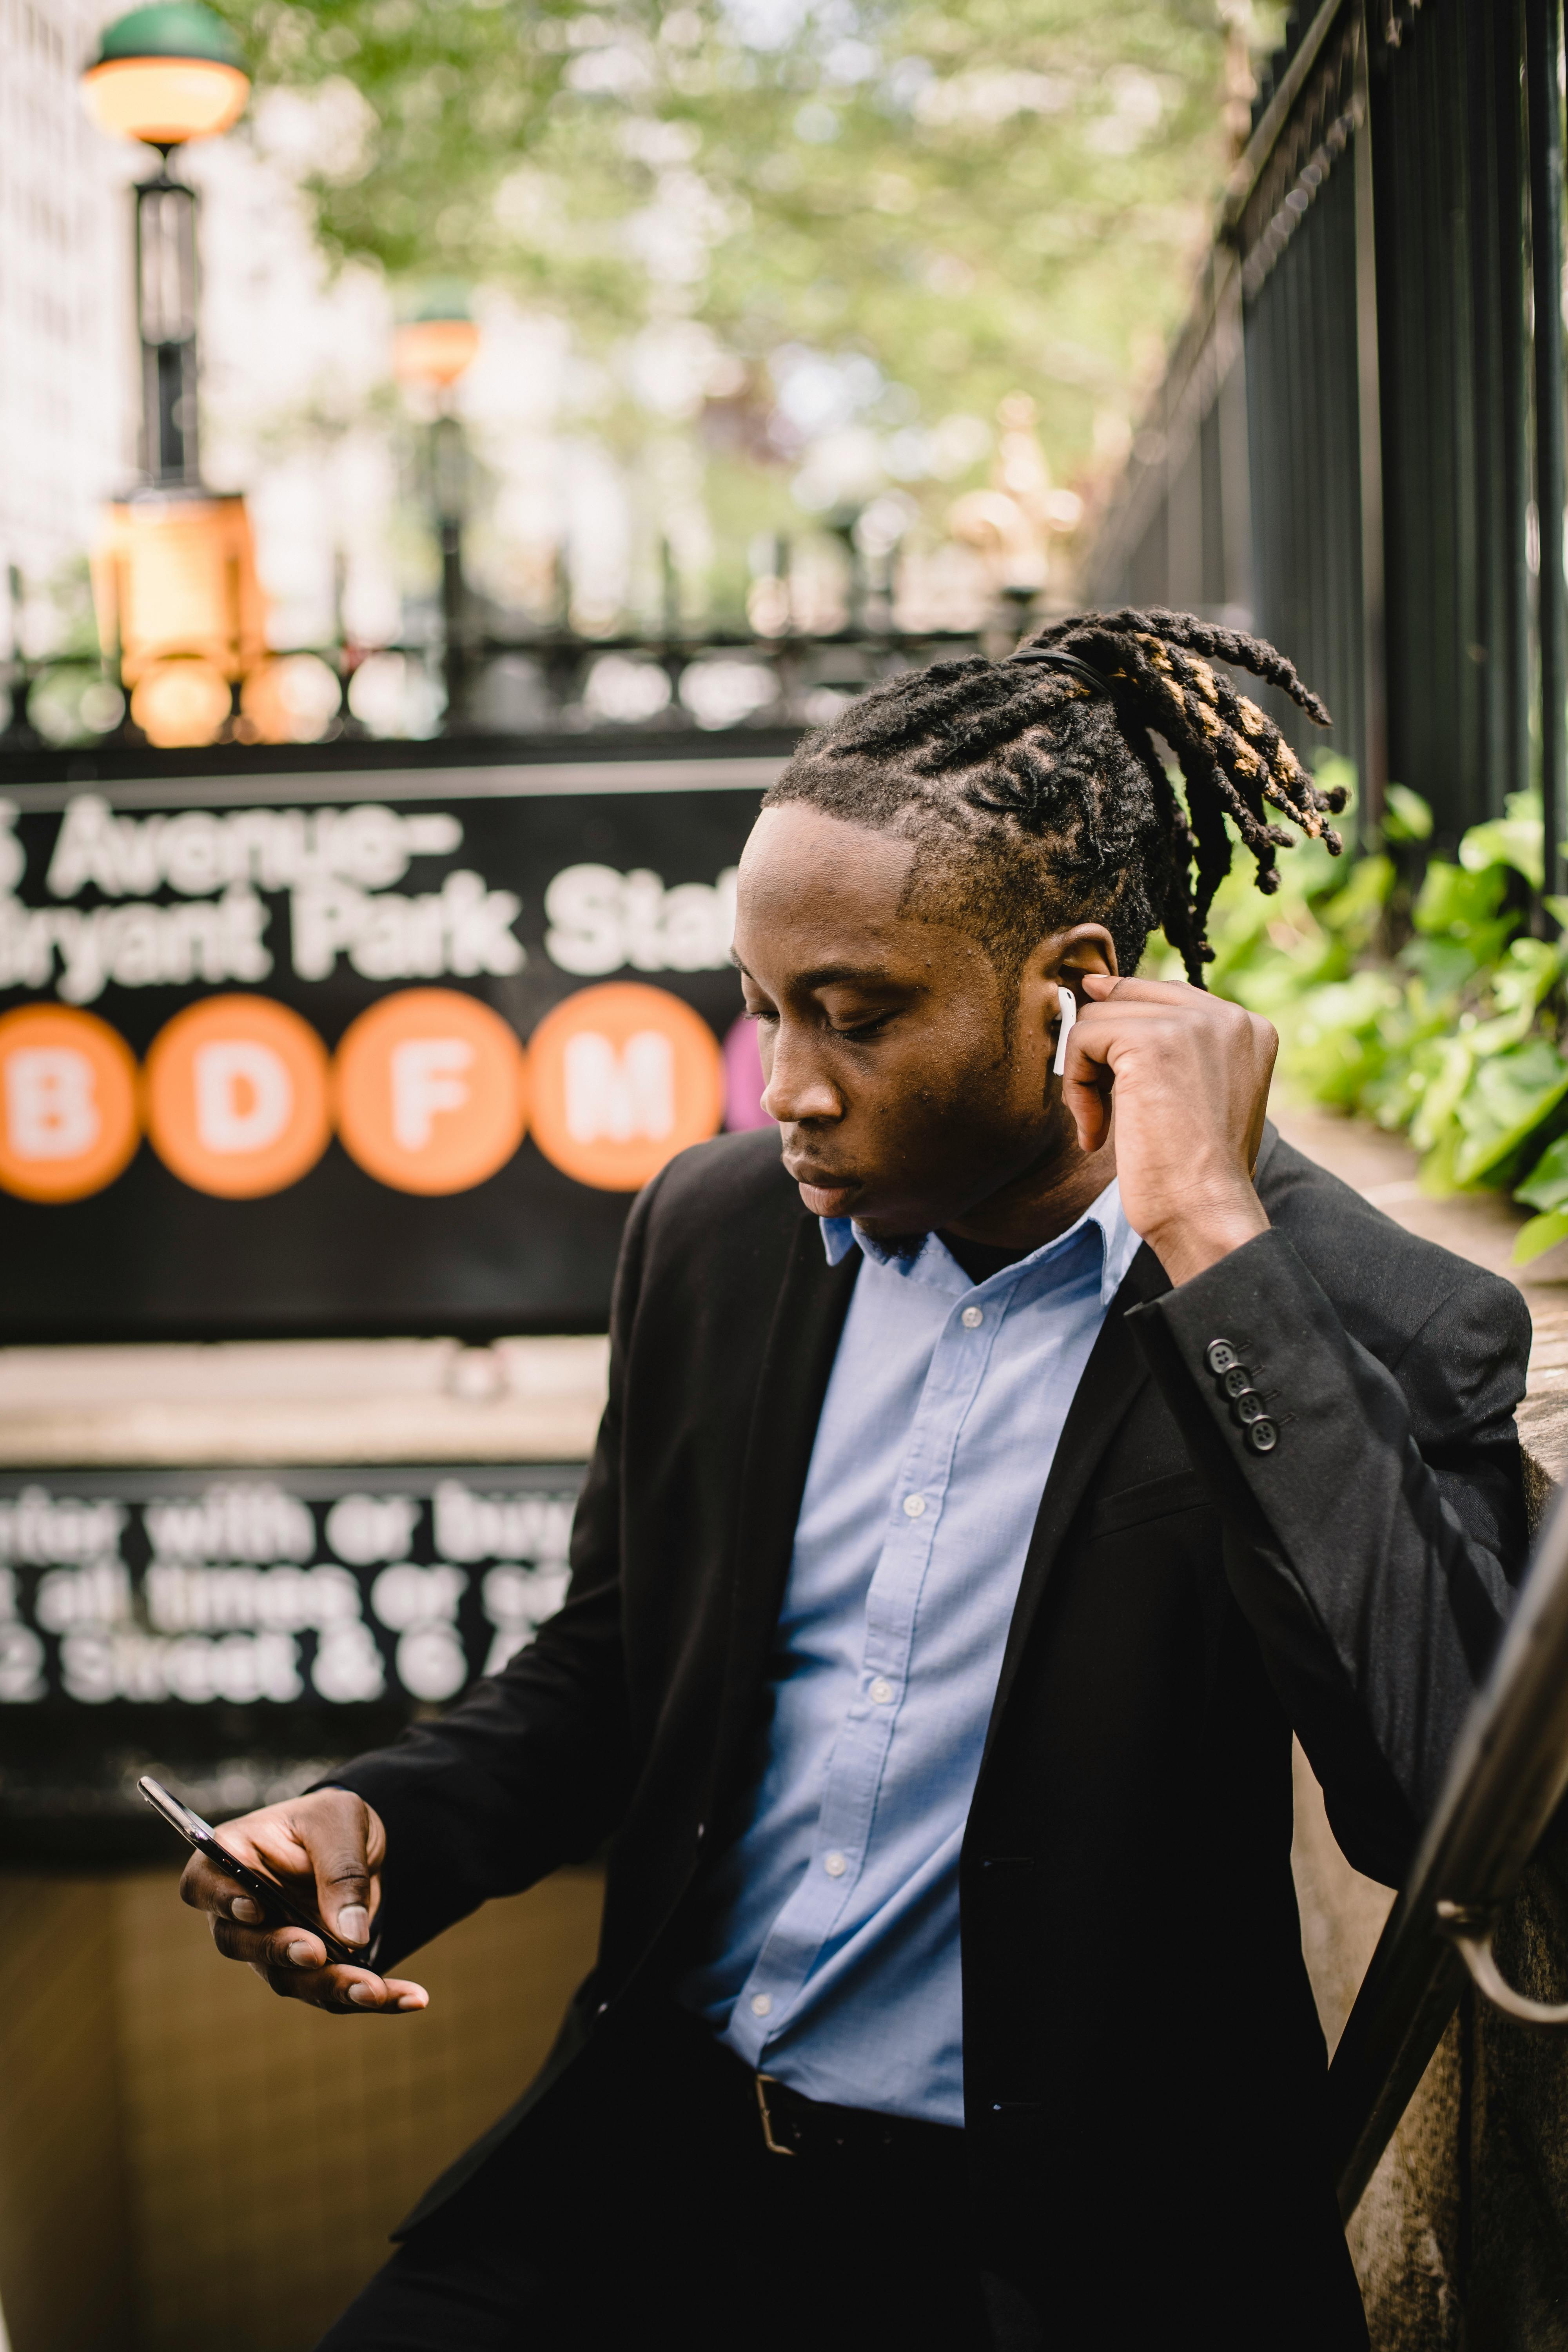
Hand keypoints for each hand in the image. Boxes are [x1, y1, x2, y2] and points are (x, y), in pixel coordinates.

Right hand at [178, 1787, 428, 2014]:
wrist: (357, 1842)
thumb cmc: (332, 1821)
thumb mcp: (341, 1822)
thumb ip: (341, 1870)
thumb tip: (349, 1933)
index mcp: (233, 1858)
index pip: (203, 1884)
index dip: (221, 1900)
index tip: (254, 1909)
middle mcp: (240, 1911)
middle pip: (242, 1943)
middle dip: (280, 1953)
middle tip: (316, 1954)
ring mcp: (270, 1946)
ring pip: (288, 1978)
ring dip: (332, 1987)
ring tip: (377, 1990)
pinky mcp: (308, 1970)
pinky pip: (332, 1993)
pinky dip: (374, 1998)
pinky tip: (411, 1998)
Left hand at [1064, 974, 1275, 1285]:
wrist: (1205, 1210)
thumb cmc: (1197, 1171)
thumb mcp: (1198, 1093)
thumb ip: (1171, 1045)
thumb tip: (1096, 986)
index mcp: (1249, 1028)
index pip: (1167, 996)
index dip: (1124, 1020)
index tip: (1103, 1057)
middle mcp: (1229, 1016)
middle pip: (1130, 997)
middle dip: (1103, 1049)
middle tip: (1104, 1106)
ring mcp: (1192, 1024)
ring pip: (1099, 1018)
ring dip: (1086, 1076)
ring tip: (1102, 1124)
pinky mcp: (1152, 1041)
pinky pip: (1083, 1038)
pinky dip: (1076, 1087)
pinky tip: (1096, 1131)